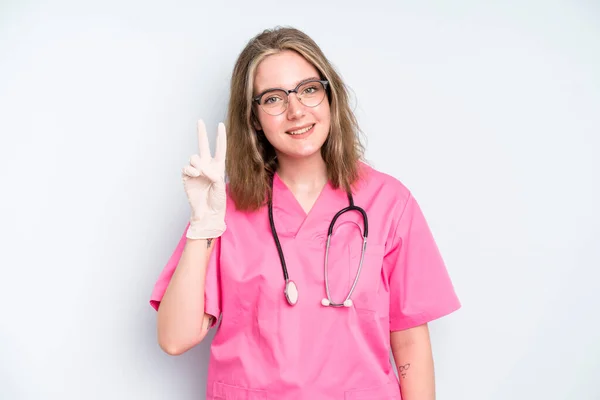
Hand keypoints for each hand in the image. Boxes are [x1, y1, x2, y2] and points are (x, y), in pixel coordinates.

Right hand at [181, 120, 226, 238]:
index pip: (220, 149)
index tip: (220, 124)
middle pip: (203, 146)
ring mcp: (196, 171)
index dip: (220, 137)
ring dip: (198, 163)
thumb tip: (201, 167)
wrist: (207, 213)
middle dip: (201, 133)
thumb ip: (213, 174)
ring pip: (194, 157)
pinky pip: (186, 167)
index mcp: (218, 167)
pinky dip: (191, 170)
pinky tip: (195, 175)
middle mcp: (207, 166)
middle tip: (200, 121)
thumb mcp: (220, 186)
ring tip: (201, 173)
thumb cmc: (217, 201)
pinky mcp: (187, 177)